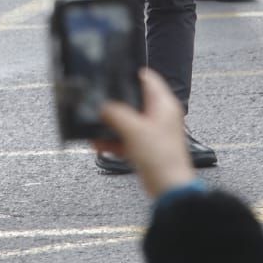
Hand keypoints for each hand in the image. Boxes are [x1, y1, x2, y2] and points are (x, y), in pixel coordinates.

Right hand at [94, 68, 194, 199]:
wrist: (169, 190)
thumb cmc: (162, 158)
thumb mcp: (134, 130)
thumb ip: (116, 113)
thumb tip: (102, 105)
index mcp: (163, 105)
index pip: (147, 78)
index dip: (130, 73)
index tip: (112, 73)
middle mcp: (159, 116)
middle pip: (133, 100)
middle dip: (114, 102)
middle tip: (98, 101)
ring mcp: (152, 132)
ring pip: (127, 120)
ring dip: (110, 124)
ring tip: (93, 125)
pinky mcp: (145, 148)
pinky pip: (125, 138)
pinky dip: (112, 140)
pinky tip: (97, 142)